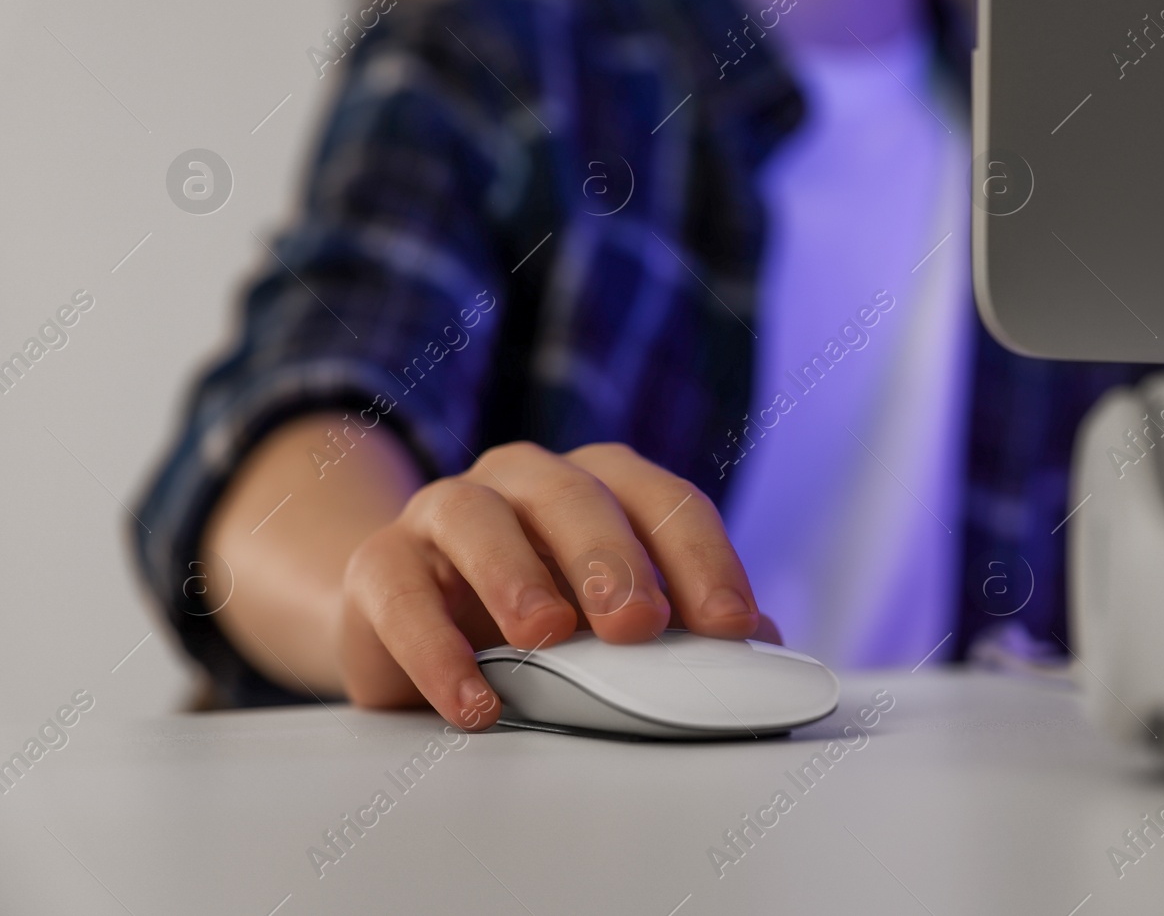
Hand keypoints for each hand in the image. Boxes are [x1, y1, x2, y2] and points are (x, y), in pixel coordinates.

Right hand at [337, 441, 774, 729]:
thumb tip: (764, 650)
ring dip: (516, 576)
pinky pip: (400, 590)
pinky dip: (435, 646)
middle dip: (612, 558)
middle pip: (575, 495)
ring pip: (478, 517)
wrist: (411, 618)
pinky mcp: (381, 563)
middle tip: (638, 623)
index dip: (703, 558)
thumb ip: (682, 624)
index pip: (663, 500)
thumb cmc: (533, 612)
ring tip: (547, 638)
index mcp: (598, 483)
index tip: (732, 626)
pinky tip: (473, 700)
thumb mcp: (610, 617)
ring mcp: (446, 511)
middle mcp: (525, 481)